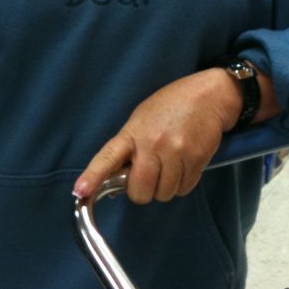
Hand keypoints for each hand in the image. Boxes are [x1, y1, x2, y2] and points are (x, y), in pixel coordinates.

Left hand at [73, 69, 242, 204]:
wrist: (208, 95)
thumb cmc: (171, 106)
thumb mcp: (142, 119)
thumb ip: (129, 148)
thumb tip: (117, 184)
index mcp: (133, 132)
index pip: (108, 157)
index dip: (93, 176)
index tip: (80, 191)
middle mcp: (152, 143)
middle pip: (140, 191)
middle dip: (143, 191)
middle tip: (150, 176)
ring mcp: (176, 151)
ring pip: (164, 194)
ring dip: (166, 186)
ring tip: (171, 163)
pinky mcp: (196, 159)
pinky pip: (184, 188)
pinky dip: (183, 183)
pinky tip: (184, 163)